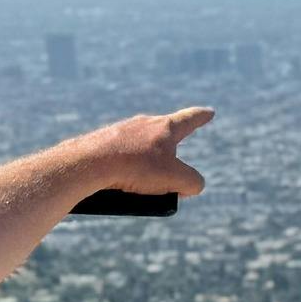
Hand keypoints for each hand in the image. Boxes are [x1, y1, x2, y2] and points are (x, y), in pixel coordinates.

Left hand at [77, 108, 212, 204]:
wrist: (92, 163)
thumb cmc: (136, 167)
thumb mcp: (176, 179)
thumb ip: (192, 182)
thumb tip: (190, 186)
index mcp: (165, 127)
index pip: (190, 119)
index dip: (202, 117)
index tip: (209, 113)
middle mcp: (144, 124)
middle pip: (164, 137)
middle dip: (170, 155)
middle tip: (170, 175)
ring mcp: (122, 131)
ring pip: (142, 150)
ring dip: (146, 168)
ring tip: (139, 188)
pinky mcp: (104, 142)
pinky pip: (122, 157)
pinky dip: (126, 171)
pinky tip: (120, 185)